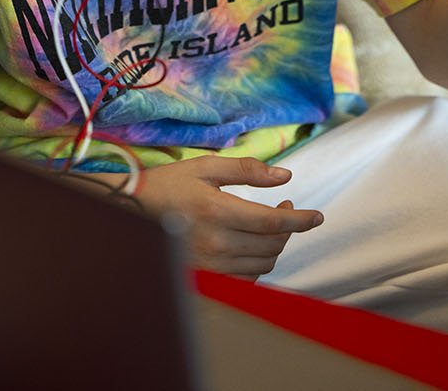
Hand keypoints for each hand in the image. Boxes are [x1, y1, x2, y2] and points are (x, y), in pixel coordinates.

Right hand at [134, 155, 322, 277]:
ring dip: (275, 245)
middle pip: (271, 245)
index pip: (273, 221)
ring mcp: (209, 266)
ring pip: (261, 264)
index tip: (317, 217)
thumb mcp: (205, 167)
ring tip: (271, 225)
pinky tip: (253, 246)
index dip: (300, 219)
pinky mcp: (204, 279)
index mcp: (218, 211)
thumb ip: (247, 170)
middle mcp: (216, 243)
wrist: (129, 214)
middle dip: (288, 228)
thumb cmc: (168, 185)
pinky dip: (257, 264)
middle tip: (286, 208)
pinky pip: (245, 280)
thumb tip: (285, 176)